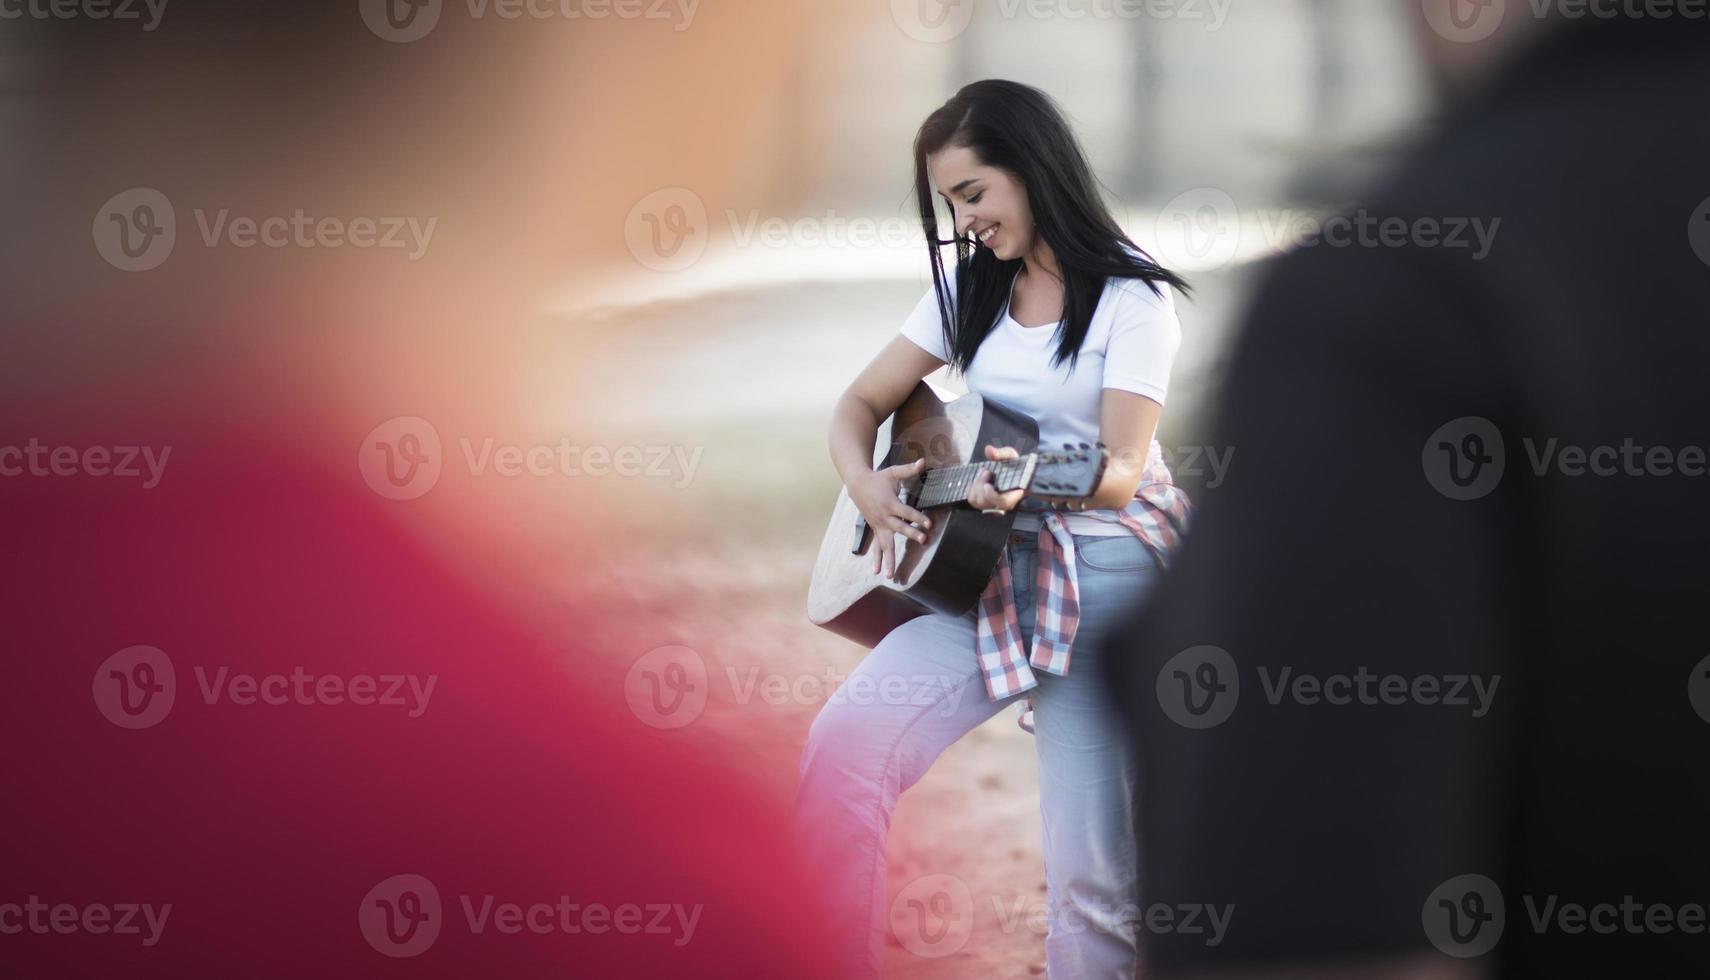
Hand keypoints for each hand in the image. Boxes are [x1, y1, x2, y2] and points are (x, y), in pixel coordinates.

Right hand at [848, 458, 932, 581]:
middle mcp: (885, 517)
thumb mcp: (893, 472)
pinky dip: (877, 559)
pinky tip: (878, 572)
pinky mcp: (876, 530)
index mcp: (890, 503)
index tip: (929, 524)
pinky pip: (877, 547)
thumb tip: (923, 462)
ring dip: (888, 559)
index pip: (907, 512)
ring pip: (885, 545)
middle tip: (922, 540)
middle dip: (911, 534)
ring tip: (890, 575)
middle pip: (899, 528)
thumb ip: (909, 470)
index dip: (918, 517)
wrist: (857, 485)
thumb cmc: (878, 479)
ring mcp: (879, 526)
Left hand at [967, 445, 1025, 513]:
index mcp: (1014, 494)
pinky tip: (978, 480)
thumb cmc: (1013, 465)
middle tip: (986, 471)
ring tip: (982, 474)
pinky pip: (972, 500)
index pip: (1004, 502)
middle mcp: (1004, 503)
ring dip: (976, 485)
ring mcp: (994, 505)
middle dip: (981, 484)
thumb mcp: (1010, 456)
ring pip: (977, 502)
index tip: (987, 485)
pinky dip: (971, 489)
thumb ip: (1001, 453)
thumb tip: (989, 450)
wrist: (1010, 472)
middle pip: (986, 502)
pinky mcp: (985, 504)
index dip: (992, 496)